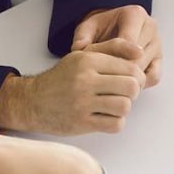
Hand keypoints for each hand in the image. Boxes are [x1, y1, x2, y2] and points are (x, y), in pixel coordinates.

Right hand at [0, 42, 145, 134]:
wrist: (33, 101)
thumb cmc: (63, 78)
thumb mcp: (84, 55)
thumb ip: (113, 48)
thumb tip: (140, 51)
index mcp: (88, 60)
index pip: (130, 68)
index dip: (138, 76)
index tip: (131, 81)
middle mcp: (84, 80)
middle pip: (131, 87)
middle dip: (133, 92)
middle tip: (125, 94)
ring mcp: (82, 102)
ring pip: (124, 106)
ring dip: (124, 108)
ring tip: (114, 105)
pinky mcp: (81, 122)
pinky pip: (115, 125)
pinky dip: (116, 122)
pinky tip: (106, 117)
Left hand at [71, 4, 160, 85]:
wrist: (112, 28)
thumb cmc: (101, 28)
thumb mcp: (87, 28)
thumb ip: (82, 38)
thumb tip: (80, 50)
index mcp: (135, 14)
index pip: (129, 41)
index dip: (112, 58)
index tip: (99, 68)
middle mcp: (150, 27)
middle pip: (137, 57)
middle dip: (118, 70)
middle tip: (101, 78)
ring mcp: (157, 44)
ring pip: (145, 68)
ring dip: (127, 78)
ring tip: (109, 82)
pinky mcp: (159, 59)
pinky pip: (153, 77)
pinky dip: (140, 83)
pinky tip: (123, 82)